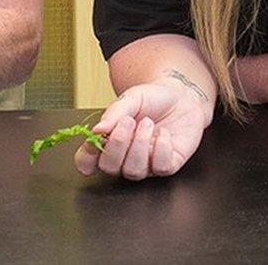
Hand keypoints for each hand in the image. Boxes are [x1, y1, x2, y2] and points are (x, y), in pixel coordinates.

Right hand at [73, 81, 207, 179]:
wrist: (181, 95)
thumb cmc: (152, 99)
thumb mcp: (131, 98)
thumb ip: (113, 113)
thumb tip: (96, 130)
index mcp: (109, 141)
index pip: (87, 161)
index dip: (86, 156)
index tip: (94, 139)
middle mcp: (124, 157)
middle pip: (109, 168)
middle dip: (117, 144)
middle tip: (128, 121)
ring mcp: (145, 165)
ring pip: (133, 171)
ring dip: (139, 145)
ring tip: (147, 122)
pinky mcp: (168, 166)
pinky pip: (160, 168)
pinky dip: (161, 148)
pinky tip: (163, 133)